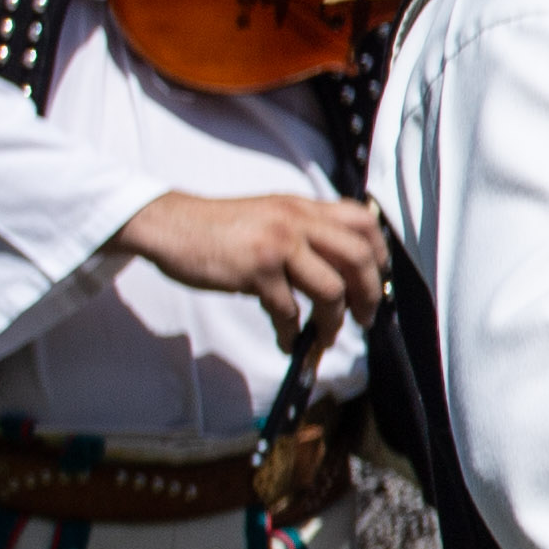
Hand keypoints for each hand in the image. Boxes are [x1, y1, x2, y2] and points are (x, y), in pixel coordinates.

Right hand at [122, 190, 387, 323]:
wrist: (169, 225)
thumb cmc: (220, 227)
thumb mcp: (271, 214)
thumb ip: (305, 229)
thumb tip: (341, 266)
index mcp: (303, 207)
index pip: (363, 222)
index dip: (379, 254)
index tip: (377, 280)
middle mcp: (297, 220)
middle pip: (358, 258)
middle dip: (368, 294)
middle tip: (365, 317)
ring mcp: (278, 244)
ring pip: (330, 289)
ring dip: (333, 321)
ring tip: (326, 336)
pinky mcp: (256, 270)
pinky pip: (288, 310)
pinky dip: (292, 332)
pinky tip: (288, 341)